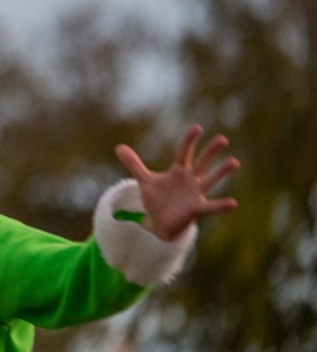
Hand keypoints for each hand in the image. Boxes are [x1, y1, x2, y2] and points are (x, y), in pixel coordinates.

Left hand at [115, 124, 239, 240]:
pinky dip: (221, 205)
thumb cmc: (158, 200)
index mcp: (178, 171)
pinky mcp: (197, 208)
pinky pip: (211, 206)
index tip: (197, 128)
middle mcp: (191, 180)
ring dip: (222, 172)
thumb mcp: (145, 181)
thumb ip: (134, 164)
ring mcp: (196, 193)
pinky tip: (233, 203)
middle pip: (202, 162)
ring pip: (210, 180)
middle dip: (211, 151)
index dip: (189, 141)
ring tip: (234, 162)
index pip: (184, 152)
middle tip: (222, 138)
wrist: (160, 223)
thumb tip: (118, 147)